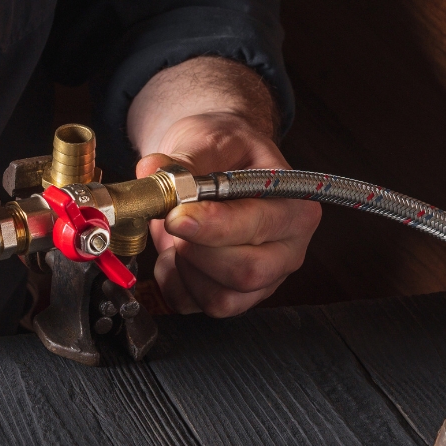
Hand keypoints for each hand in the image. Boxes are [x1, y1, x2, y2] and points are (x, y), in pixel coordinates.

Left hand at [137, 112, 320, 315]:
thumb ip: (181, 160)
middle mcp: (287, 249)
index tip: (177, 216)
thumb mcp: (206, 140)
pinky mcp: (232, 297)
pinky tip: (173, 254)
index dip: (213, 226)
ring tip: (176, 234)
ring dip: (184, 268)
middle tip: (171, 221)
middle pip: (246, 272)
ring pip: (221, 299)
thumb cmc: (222, 150)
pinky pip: (196, 306)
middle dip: (196, 251)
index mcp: (293, 206)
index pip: (257, 228)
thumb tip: (151, 170)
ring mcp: (263, 279)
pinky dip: (173, 283)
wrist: (214, 161)